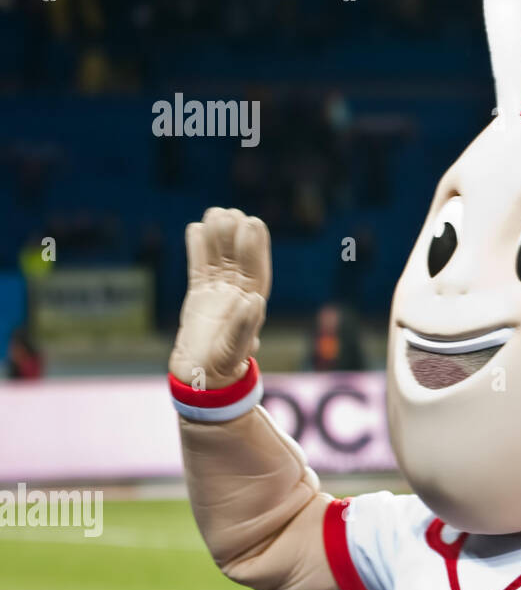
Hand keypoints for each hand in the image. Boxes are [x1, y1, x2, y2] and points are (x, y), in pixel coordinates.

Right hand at [169, 207, 270, 388]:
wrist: (199, 376)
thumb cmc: (220, 367)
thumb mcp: (233, 350)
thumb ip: (244, 327)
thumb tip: (256, 301)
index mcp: (252, 304)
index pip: (256, 269)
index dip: (255, 247)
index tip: (252, 223)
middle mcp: (237, 294)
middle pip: (238, 259)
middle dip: (235, 237)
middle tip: (232, 212)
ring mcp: (219, 292)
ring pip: (219, 259)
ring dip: (217, 237)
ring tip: (215, 212)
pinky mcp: (200, 294)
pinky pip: (199, 267)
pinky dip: (197, 249)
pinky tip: (195, 227)